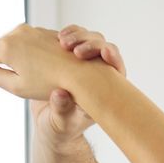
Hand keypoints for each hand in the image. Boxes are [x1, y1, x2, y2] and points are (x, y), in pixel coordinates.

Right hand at [0, 24, 97, 102]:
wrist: (82, 74)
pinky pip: (26, 40)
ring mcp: (32, 30)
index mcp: (7, 47)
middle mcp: (17, 34)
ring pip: (12, 42)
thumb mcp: (17, 86)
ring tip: (0, 65)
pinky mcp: (44, 32)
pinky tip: (23, 60)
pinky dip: (21, 49)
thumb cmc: (50, 84)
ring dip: (6, 53)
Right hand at [32, 25, 127, 143]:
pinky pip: (73, 38)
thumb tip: (61, 94)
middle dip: (92, 44)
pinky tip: (58, 36)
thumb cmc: (58, 128)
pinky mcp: (68, 57)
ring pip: (89, 39)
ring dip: (79, 36)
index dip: (114, 58)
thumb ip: (61, 110)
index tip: (105, 52)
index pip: (117, 69)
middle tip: (75, 50)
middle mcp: (96, 74)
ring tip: (63, 41)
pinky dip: (68, 34)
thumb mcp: (59, 123)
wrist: (46, 122)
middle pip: (103, 48)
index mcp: (103, 92)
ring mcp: (83, 64)